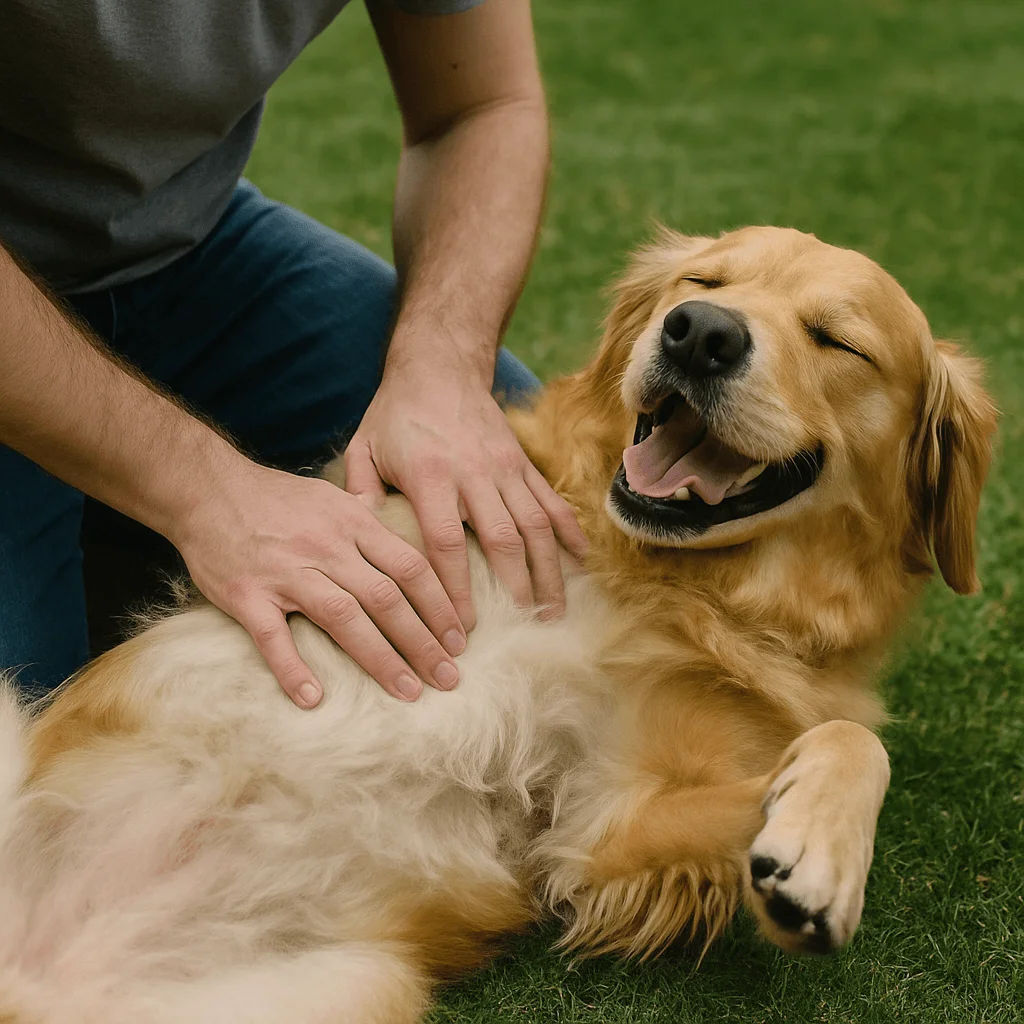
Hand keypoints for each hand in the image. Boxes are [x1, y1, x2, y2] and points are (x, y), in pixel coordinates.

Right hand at [169, 459, 466, 707]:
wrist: (206, 488)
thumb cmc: (275, 497)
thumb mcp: (331, 496)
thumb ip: (368, 521)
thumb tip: (404, 541)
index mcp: (352, 523)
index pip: (411, 567)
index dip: (440, 606)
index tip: (460, 639)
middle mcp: (326, 547)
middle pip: (386, 598)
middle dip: (423, 642)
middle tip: (449, 678)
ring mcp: (286, 571)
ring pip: (343, 618)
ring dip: (380, 658)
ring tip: (408, 692)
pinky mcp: (246, 594)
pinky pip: (272, 637)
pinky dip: (292, 668)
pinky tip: (313, 699)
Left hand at [344, 364, 587, 630]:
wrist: (440, 366)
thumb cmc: (395, 414)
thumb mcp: (363, 447)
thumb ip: (358, 493)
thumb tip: (355, 543)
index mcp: (430, 476)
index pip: (446, 543)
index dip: (457, 589)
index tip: (463, 628)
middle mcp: (474, 473)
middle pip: (502, 539)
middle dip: (515, 588)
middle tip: (522, 629)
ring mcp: (505, 468)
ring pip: (535, 525)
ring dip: (548, 570)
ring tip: (554, 611)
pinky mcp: (523, 462)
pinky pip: (551, 501)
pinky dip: (568, 532)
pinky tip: (579, 562)